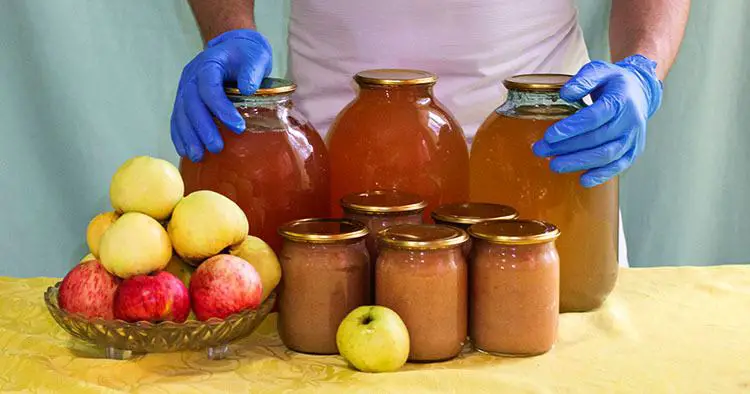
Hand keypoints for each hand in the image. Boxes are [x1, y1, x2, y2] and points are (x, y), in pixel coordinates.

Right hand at [171, 29, 272, 161]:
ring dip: (188, 136)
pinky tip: (185, 151)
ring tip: (197, 156)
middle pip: (191, 103)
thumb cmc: (246, 55)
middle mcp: (191, 76)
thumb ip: (252, 72)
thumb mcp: (256, 58)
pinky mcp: (184, 99)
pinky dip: (180, 135)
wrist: (234, 47)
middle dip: (202, 128)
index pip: (209, 87)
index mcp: (209, 64)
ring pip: (180, 113)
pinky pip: (177, 117)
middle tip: (216, 147)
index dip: (221, 108)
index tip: (238, 127)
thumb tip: (247, 88)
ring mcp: (185, 87)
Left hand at [532, 55, 662, 186]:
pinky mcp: (633, 150)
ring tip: (554, 165)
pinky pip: (618, 166)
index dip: (571, 128)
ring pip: (606, 155)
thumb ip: (582, 80)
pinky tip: (583, 180)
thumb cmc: (613, 82)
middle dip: (566, 147)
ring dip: (578, 163)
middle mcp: (630, 120)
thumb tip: (565, 93)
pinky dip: (601, 175)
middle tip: (540, 150)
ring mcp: (633, 137)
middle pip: (596, 138)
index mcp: (620, 99)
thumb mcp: (599, 70)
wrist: (639, 91)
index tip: (549, 135)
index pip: (593, 117)